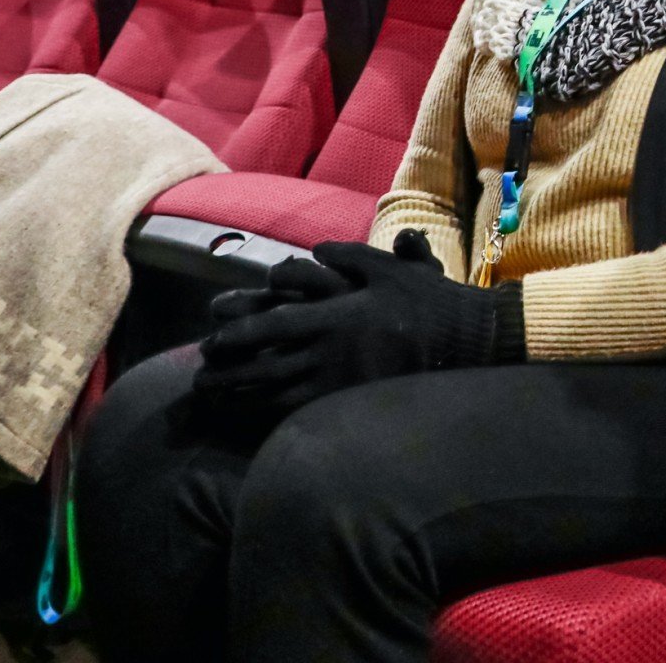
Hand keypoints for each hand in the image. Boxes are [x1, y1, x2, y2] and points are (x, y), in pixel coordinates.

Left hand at [193, 231, 508, 418]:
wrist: (466, 339)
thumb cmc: (428, 300)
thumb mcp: (390, 267)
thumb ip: (350, 257)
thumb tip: (316, 248)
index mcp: (338, 315)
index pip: (274, 326)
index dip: (237, 334)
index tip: (211, 340)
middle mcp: (334, 351)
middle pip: (267, 365)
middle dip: (228, 373)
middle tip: (198, 377)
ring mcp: (344, 381)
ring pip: (279, 395)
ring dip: (242, 398)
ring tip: (215, 400)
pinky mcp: (356, 401)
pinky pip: (307, 413)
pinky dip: (273, 416)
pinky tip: (255, 417)